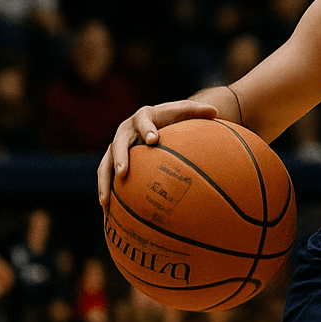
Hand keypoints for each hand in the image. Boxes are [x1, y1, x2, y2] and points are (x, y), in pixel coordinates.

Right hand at [96, 99, 219, 206]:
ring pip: (106, 164)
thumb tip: (215, 111)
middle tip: (124, 172)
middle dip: (120, 158)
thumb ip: (198, 110)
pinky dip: (106, 192)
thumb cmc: (172, 117)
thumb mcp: (184, 111)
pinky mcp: (113, 160)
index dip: (147, 130)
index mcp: (143, 116)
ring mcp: (117, 146)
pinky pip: (106, 176)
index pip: (144, 121)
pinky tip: (107, 211)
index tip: (154, 140)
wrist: (155, 121)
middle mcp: (125, 131)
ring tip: (106, 201)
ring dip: (105, 181)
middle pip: (118, 144)